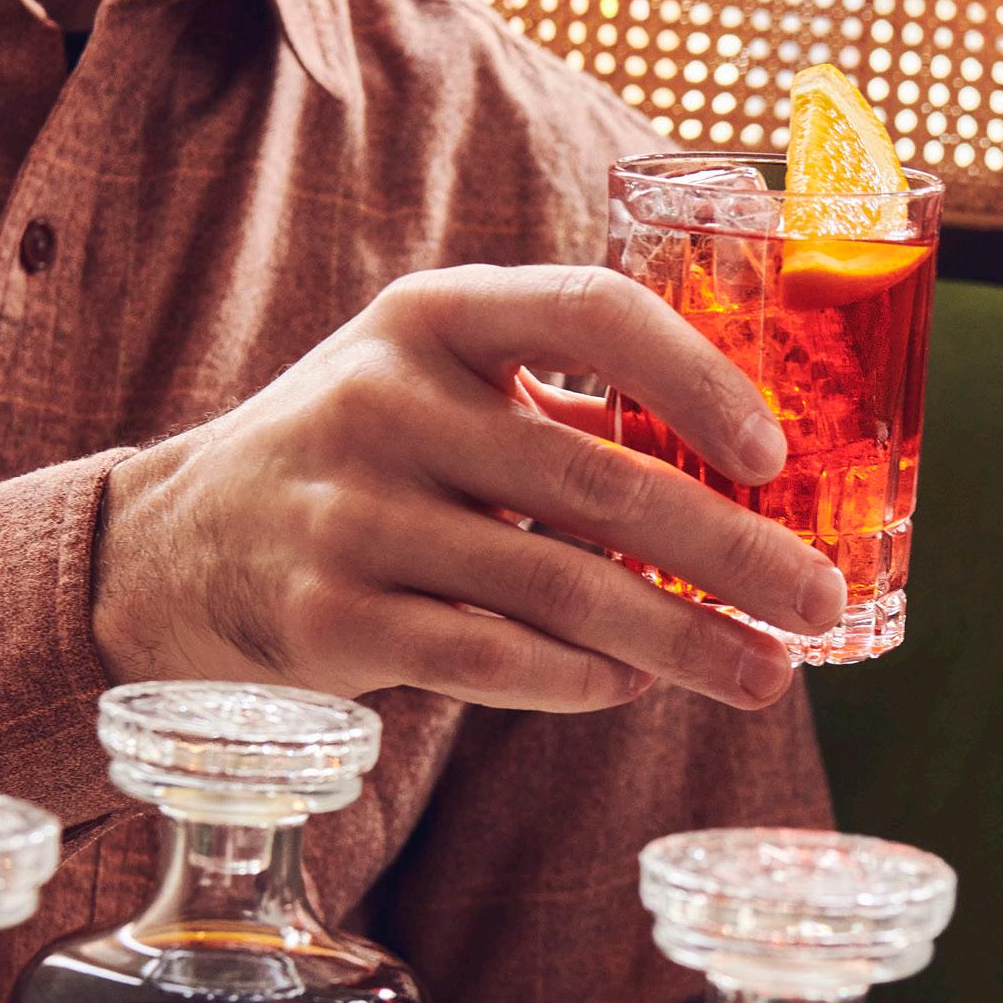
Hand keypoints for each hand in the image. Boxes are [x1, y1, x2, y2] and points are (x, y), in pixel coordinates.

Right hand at [91, 264, 845, 711]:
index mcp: (435, 316)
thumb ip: (566, 411)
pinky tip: (636, 688)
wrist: (182, 545)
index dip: (694, 378)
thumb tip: (756, 493)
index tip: (775, 452)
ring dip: (683, 640)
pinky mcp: (328, 618)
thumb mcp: (439, 386)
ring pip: (561, 587)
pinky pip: (490, 659)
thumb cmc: (369, 462)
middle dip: (732, 554)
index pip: (588, 314)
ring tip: (766, 674)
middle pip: (600, 481)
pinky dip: (580, 679)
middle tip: (819, 603)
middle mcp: (388, 400)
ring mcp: (352, 513)